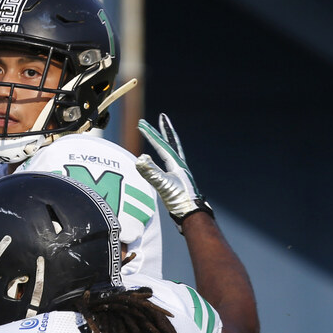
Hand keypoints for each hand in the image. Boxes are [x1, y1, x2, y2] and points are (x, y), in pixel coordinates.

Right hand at [135, 113, 212, 230]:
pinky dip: (166, 155)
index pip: (161, 144)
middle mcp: (180, 165)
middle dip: (165, 130)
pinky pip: (170, 162)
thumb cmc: (180, 200)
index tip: (141, 124)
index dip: (151, 134)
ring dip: (166, 141)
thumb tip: (141, 158)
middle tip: (162, 117)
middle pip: (172, 142)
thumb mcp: (163, 185)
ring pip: (172, 151)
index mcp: (177, 163)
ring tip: (163, 136)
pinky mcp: (178, 181)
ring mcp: (180, 173)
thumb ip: (152, 172)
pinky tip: (164, 160)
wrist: (191, 214)